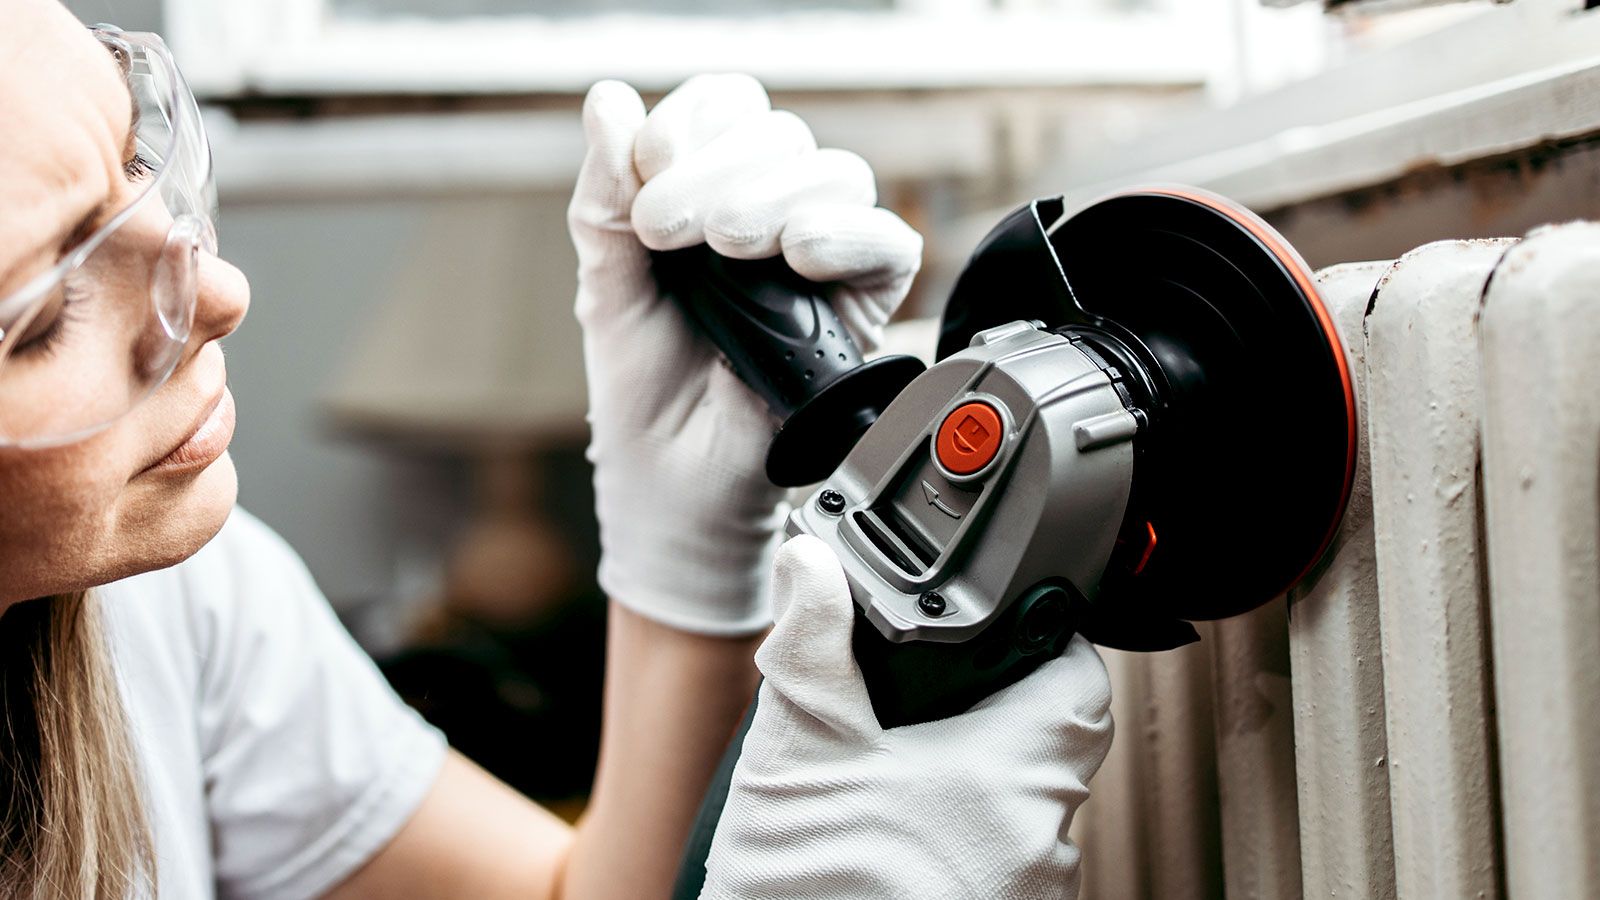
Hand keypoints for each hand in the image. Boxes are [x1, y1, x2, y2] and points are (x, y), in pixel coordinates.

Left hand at [568, 76, 922, 634]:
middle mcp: (774, 213)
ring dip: (770, 197)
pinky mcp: (865, 306)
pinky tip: (795, 256)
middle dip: (716, 170)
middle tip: (665, 233)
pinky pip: (888, 242)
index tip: (644, 189)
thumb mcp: (606, 286)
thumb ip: (607, 198)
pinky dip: (846, 235)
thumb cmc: (645, 391)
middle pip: (779, 134)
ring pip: (834, 174)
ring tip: (721, 249)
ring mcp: (824, 257)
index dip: (688, 127)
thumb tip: (609, 101)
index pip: (726, 107)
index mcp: (712, 191)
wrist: (673, 488)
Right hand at [702, 536, 1114, 898]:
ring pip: (1021, 806)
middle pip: (1046, 743)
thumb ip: (816, 642)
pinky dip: (960, 838)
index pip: (1080, 684)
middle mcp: (1044, 843)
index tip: (1001, 630)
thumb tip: (814, 565)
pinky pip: (1002, 858)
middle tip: (915, 709)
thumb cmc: (808, 891)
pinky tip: (894, 838)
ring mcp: (1030, 894)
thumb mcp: (801, 749)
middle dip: (983, 716)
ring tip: (891, 779)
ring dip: (969, 783)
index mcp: (1013, 777)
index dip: (1045, 642)